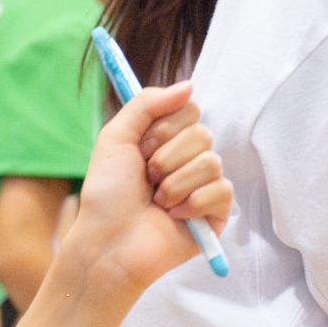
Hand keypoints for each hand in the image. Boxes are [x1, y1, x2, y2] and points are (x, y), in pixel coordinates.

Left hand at [60, 83, 231, 297]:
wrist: (108, 241)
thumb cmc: (106, 195)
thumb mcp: (115, 138)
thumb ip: (147, 104)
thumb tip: (189, 85)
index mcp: (167, 141)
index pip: (191, 110)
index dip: (165, 127)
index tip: (142, 148)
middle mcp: (188, 160)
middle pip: (202, 134)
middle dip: (167, 157)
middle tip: (147, 178)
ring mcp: (204, 187)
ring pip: (211, 162)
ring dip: (174, 184)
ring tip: (156, 202)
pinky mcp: (215, 214)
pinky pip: (220, 191)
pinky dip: (191, 204)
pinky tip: (173, 218)